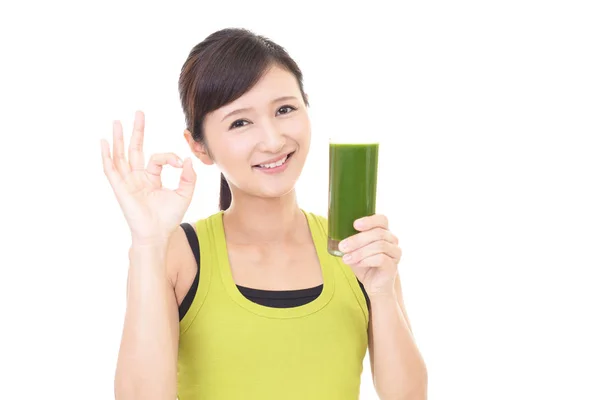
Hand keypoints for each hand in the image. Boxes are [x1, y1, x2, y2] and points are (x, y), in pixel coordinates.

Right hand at [100, 110, 196, 244]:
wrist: (158, 234)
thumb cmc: (169, 217)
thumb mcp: (184, 194)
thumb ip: (189, 177)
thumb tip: (188, 159)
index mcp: (150, 178)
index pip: (157, 158)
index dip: (170, 157)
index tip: (180, 164)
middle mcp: (137, 177)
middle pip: (134, 149)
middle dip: (136, 131)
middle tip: (138, 113)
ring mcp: (127, 182)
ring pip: (121, 155)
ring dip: (118, 138)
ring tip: (117, 121)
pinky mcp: (120, 188)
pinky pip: (111, 170)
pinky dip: (107, 156)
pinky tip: (104, 142)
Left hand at [338, 214, 401, 295]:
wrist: (374, 286)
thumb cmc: (364, 264)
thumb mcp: (354, 250)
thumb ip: (349, 240)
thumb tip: (334, 230)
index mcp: (383, 232)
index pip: (382, 220)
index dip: (369, 220)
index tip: (355, 225)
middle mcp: (392, 240)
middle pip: (378, 233)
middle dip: (357, 240)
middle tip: (342, 246)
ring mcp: (395, 253)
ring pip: (379, 246)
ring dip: (359, 252)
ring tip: (346, 259)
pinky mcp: (393, 266)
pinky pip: (381, 259)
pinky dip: (367, 260)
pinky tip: (358, 264)